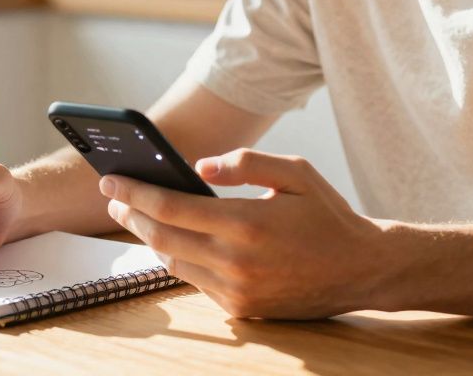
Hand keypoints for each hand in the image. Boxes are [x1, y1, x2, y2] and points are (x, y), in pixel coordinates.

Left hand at [100, 148, 386, 318]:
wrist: (363, 269)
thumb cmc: (328, 215)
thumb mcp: (295, 172)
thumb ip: (246, 163)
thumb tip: (198, 168)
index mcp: (246, 223)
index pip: (170, 207)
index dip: (134, 193)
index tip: (110, 181)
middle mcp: (236, 261)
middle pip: (161, 237)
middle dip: (131, 215)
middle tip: (113, 198)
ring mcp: (237, 291)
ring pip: (173, 263)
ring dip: (150, 239)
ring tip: (137, 216)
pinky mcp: (242, 309)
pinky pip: (196, 281)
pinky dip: (179, 259)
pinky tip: (172, 240)